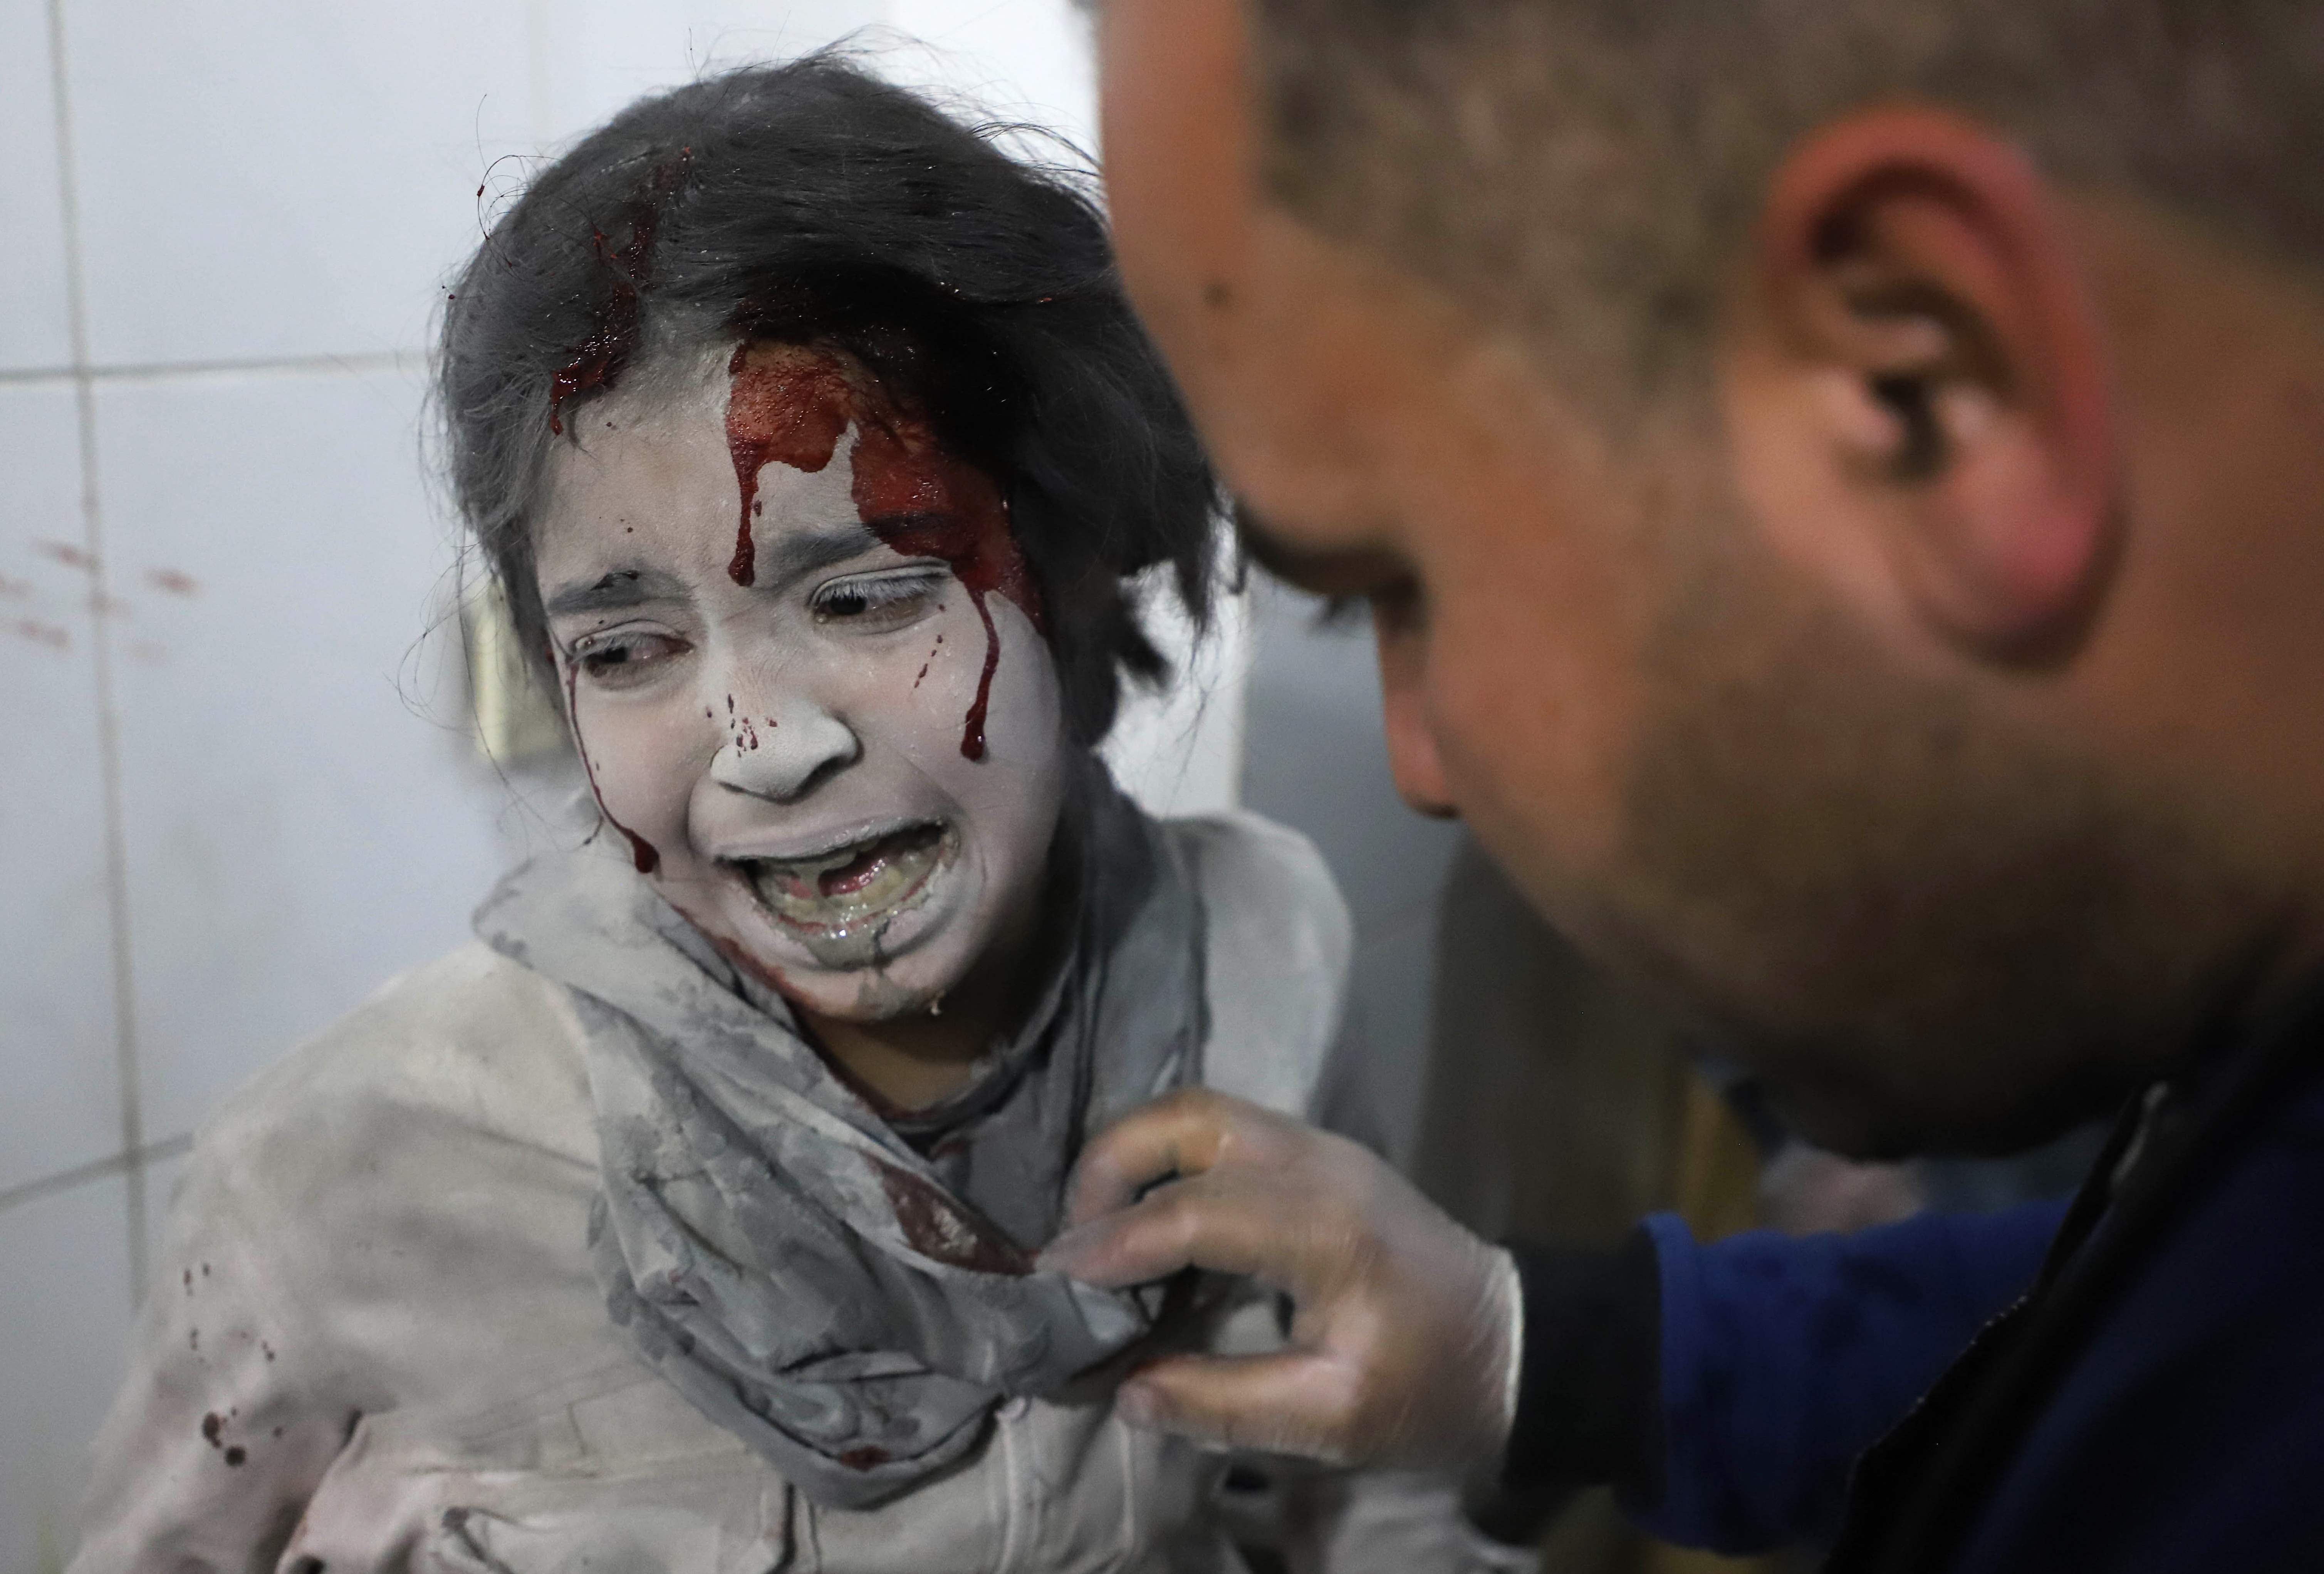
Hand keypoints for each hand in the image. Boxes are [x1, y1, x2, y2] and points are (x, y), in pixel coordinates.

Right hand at [1039, 1087, 1519, 1469]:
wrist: (1514, 1346)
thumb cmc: (1429, 1388)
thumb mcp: (1333, 1420)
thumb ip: (1225, 1404)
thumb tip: (1126, 1391)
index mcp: (1326, 1227)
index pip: (1192, 1212)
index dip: (1115, 1241)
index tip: (1058, 1277)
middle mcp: (1318, 1163)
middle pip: (1188, 1120)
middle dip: (1112, 1165)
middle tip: (1074, 1239)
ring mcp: (1322, 1147)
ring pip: (1203, 1110)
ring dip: (1138, 1152)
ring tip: (1101, 1225)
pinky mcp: (1321, 1155)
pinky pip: (1225, 1128)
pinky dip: (1171, 1157)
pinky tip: (1151, 1215)